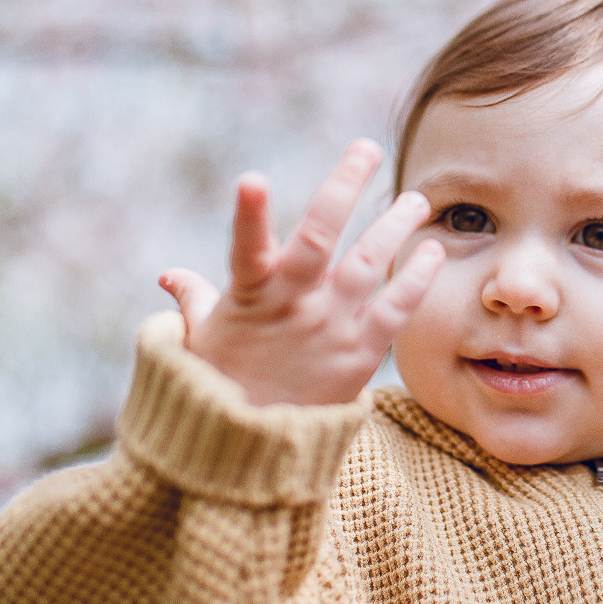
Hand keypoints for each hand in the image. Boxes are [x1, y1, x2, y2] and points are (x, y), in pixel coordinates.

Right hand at [159, 140, 443, 406]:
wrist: (252, 454)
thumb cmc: (219, 390)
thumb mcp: (198, 343)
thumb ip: (194, 300)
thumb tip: (169, 275)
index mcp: (249, 296)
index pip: (246, 248)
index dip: (249, 215)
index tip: (253, 179)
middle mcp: (294, 305)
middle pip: (321, 235)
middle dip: (344, 186)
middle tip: (367, 148)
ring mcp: (330, 327)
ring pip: (368, 262)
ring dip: (394, 224)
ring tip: (417, 198)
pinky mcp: (360, 354)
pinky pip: (395, 308)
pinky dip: (416, 277)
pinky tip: (433, 249)